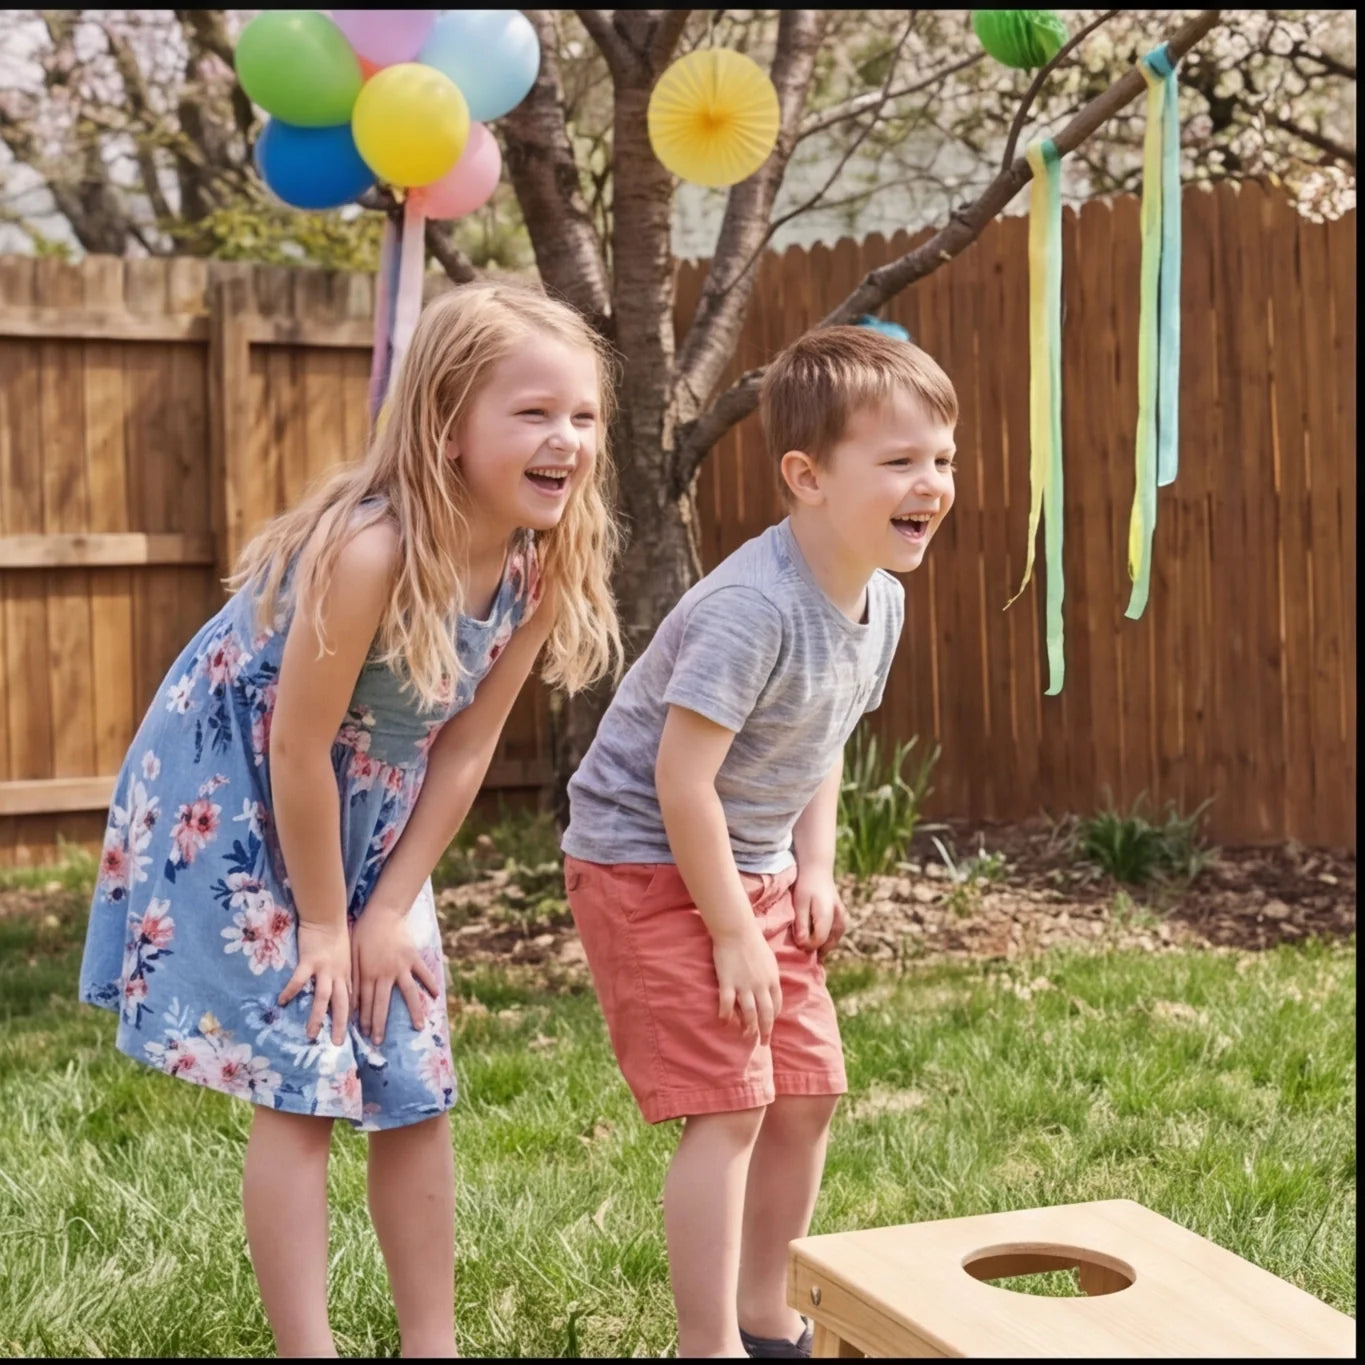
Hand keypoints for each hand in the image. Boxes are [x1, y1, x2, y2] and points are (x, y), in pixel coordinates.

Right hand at [278, 921, 352, 1045]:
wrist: (327, 916)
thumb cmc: (336, 936)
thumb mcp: (347, 958)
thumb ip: (344, 976)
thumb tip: (344, 992)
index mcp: (347, 975)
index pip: (351, 1001)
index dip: (351, 1018)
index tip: (350, 1035)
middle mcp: (338, 975)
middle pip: (342, 1004)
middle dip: (340, 1025)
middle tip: (337, 1044)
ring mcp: (324, 969)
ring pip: (322, 998)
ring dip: (317, 1017)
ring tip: (310, 1034)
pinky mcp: (309, 961)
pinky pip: (299, 980)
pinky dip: (291, 991)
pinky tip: (282, 1001)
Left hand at [350, 904, 441, 1045]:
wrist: (383, 913)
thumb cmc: (363, 932)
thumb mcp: (352, 954)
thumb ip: (354, 977)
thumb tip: (352, 1000)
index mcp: (368, 973)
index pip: (365, 1002)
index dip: (364, 1020)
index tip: (365, 1035)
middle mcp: (386, 973)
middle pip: (383, 1004)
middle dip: (380, 1025)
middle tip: (379, 1041)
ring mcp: (402, 966)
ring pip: (408, 994)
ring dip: (412, 1012)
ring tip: (417, 1027)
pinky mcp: (413, 958)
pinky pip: (424, 973)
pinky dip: (430, 984)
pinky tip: (435, 996)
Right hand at [712, 925, 782, 1043]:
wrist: (737, 929)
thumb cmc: (752, 941)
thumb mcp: (769, 959)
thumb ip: (770, 976)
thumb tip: (771, 987)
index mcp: (772, 979)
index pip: (776, 1005)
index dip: (773, 1017)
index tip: (769, 1024)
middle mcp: (761, 985)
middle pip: (766, 1014)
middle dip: (765, 1031)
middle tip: (763, 1042)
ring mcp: (744, 985)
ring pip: (749, 1013)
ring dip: (749, 1028)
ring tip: (746, 1036)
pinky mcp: (728, 981)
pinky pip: (727, 1004)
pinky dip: (725, 1015)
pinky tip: (723, 1021)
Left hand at [793, 870, 847, 960]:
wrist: (817, 870)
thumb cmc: (806, 885)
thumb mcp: (799, 903)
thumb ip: (801, 923)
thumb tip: (802, 944)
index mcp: (828, 914)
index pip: (819, 940)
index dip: (806, 945)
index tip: (796, 942)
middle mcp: (840, 918)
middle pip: (828, 944)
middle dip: (815, 950)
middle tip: (801, 952)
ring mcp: (843, 919)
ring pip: (832, 941)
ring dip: (821, 947)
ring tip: (808, 950)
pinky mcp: (842, 918)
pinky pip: (834, 936)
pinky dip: (826, 941)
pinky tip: (816, 942)